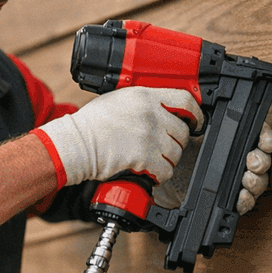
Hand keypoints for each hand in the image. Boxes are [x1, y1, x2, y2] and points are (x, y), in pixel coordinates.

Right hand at [36, 87, 203, 185]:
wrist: (75, 143)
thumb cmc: (91, 124)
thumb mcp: (118, 99)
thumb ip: (143, 102)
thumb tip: (165, 110)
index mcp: (145, 96)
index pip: (185, 101)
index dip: (196, 114)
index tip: (196, 122)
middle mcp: (150, 114)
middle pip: (182, 132)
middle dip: (176, 143)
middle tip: (163, 147)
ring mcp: (148, 136)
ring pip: (176, 153)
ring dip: (167, 160)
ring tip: (151, 160)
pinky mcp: (143, 158)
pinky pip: (165, 171)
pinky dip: (158, 175)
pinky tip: (147, 171)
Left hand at [152, 121, 271, 211]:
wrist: (164, 180)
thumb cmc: (175, 155)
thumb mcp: (186, 134)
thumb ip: (197, 121)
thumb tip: (202, 109)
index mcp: (232, 141)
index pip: (259, 136)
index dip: (266, 138)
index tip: (263, 142)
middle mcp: (238, 160)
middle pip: (264, 160)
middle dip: (262, 161)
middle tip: (252, 162)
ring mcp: (235, 180)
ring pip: (259, 181)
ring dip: (256, 181)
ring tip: (246, 180)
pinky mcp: (229, 200)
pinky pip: (247, 202)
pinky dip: (246, 200)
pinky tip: (240, 196)